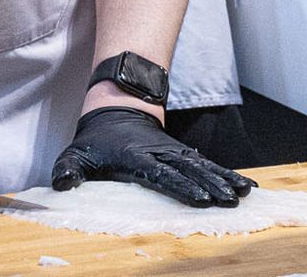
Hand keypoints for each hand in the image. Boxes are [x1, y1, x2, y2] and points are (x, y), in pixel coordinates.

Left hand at [51, 106, 255, 206]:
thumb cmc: (96, 139)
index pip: (161, 173)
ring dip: (225, 178)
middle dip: (210, 184)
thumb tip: (61, 184)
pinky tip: (244, 185)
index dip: (180, 185)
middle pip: (189, 169)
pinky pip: (207, 163)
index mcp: (136, 157)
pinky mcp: (182, 153)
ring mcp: (174, 152)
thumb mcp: (77, 153)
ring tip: (245, 193)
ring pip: (203, 165)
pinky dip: (227, 173)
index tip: (200, 198)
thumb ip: (69, 170)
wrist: (115, 106)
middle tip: (230, 200)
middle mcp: (160, 153)